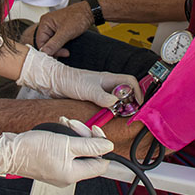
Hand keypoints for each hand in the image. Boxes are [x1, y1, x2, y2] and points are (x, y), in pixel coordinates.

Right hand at [0, 121, 112, 186]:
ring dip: (73, 134)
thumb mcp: (65, 143)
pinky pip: (65, 150)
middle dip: (84, 137)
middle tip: (75, 126)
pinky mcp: (51, 162)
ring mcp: (59, 170)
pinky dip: (64, 138)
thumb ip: (89, 146)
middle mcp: (67, 176)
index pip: (101, 165)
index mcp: (73, 175)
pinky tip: (58, 129)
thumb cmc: (31, 149)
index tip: (97, 132)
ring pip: (77, 150)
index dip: (102, 147)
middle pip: (88, 155)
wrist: (8, 152)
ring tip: (64, 125)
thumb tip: (107, 147)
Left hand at [17, 47, 142, 106]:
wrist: (55, 82)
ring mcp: (100, 91)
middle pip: (126, 92)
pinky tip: (107, 116)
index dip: (138, 92)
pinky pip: (106, 105)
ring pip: (116, 99)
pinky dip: (109, 110)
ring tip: (119, 116)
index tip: (139, 103)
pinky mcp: (93, 97)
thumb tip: (116, 104)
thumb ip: (103, 97)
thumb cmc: (70, 80)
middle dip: (130, 102)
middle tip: (129, 113)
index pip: (130, 82)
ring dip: (119, 107)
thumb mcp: (89, 90)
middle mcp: (106, 84)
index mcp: (109, 78)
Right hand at [34, 2, 94, 56]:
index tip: (57, 55)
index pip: (40, 42)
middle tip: (64, 53)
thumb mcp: (66, 32)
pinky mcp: (58, 30)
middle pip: (45, 43)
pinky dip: (60, 46)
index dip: (48, 50)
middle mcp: (47, 24)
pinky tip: (66, 47)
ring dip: (58, 48)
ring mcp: (53, 27)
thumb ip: (54, 43)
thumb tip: (45, 52)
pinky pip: (55, 41)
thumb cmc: (78, 16)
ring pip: (51, 43)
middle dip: (54, 50)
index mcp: (45, 22)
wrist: (89, 12)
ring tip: (66, 50)